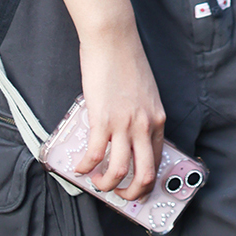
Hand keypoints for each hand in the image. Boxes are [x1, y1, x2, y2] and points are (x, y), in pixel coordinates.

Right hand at [72, 24, 165, 200]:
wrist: (114, 40)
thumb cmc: (126, 61)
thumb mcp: (145, 93)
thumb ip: (140, 116)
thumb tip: (127, 138)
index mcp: (157, 119)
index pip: (157, 161)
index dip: (146, 181)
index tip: (135, 186)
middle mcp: (144, 126)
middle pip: (144, 175)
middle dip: (131, 194)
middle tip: (119, 195)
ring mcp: (124, 124)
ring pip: (119, 172)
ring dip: (106, 185)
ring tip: (97, 182)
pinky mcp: (103, 119)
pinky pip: (95, 155)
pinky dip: (85, 167)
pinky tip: (79, 167)